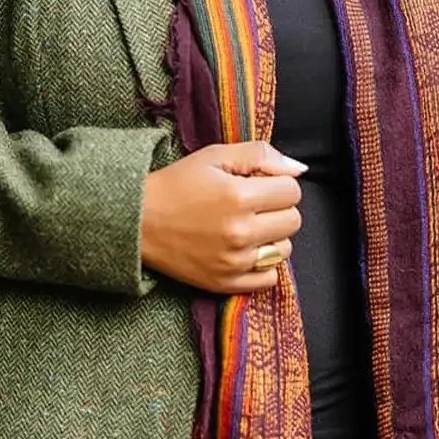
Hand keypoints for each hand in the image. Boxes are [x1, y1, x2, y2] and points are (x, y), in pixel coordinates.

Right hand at [141, 141, 304, 293]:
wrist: (138, 221)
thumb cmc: (177, 184)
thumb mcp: (215, 156)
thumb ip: (261, 155)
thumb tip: (300, 169)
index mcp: (238, 196)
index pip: (292, 191)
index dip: (277, 183)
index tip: (257, 184)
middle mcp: (240, 232)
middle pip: (293, 220)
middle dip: (277, 208)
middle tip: (252, 204)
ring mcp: (234, 261)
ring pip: (284, 249)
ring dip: (272, 236)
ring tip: (245, 226)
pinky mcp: (225, 283)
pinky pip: (269, 278)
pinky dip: (263, 264)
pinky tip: (244, 250)